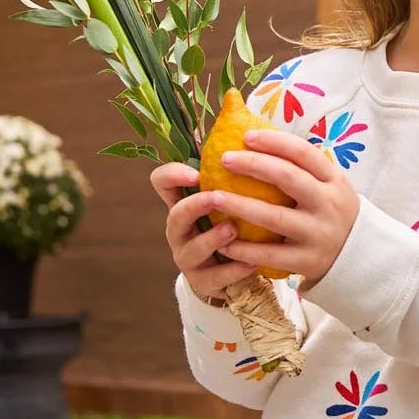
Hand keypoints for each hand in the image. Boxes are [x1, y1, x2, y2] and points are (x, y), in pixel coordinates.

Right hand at [151, 162, 245, 305]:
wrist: (232, 272)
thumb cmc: (231, 225)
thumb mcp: (227, 201)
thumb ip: (233, 177)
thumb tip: (257, 137)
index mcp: (183, 204)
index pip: (162, 183)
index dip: (172, 176)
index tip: (194, 173)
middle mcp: (180, 230)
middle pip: (175, 216)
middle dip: (194, 206)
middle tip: (216, 197)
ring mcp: (188, 257)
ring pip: (191, 250)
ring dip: (212, 238)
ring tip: (233, 229)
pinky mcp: (203, 281)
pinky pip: (216, 277)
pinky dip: (234, 269)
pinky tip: (252, 262)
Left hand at [205, 129, 360, 285]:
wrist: (359, 255)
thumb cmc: (331, 211)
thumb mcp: (329, 185)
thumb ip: (302, 167)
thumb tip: (257, 139)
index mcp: (333, 180)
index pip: (304, 153)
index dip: (274, 141)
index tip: (246, 136)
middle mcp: (328, 204)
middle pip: (288, 178)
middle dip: (254, 165)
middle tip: (225, 159)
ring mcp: (318, 233)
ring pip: (274, 217)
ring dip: (241, 206)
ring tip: (214, 197)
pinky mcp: (307, 260)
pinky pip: (270, 254)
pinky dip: (245, 248)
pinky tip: (224, 242)